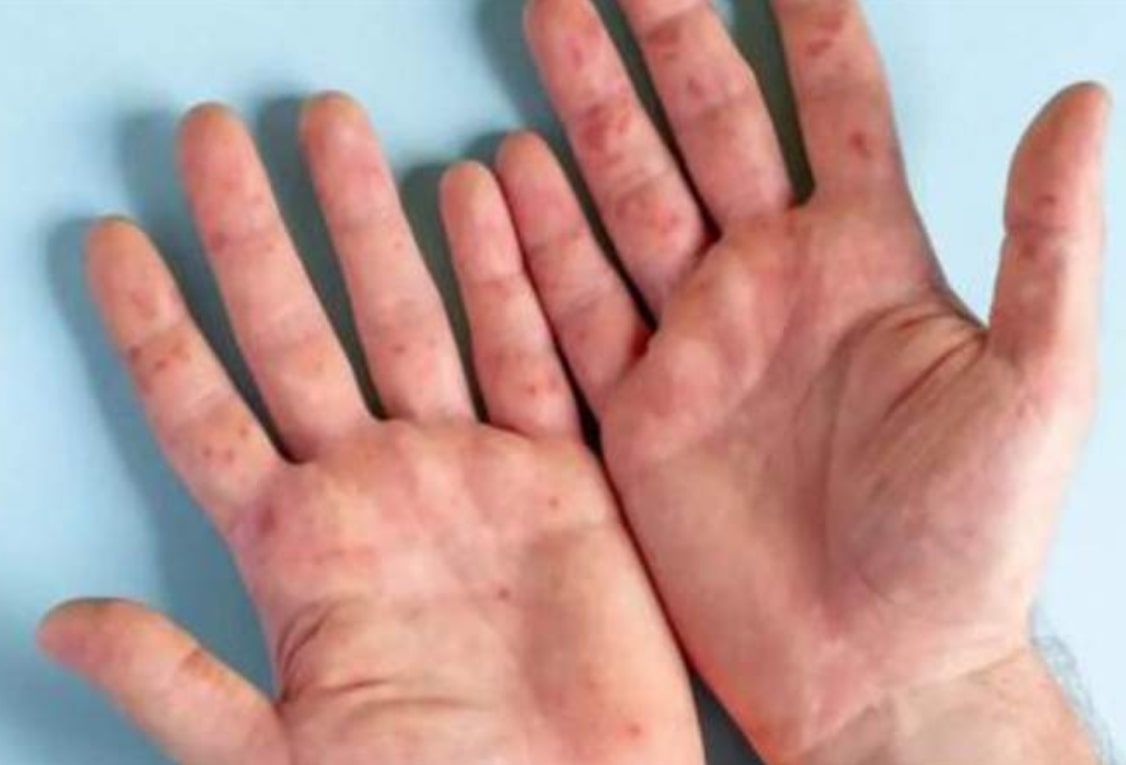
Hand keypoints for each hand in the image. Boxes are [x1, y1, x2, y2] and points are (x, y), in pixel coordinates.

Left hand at [38, 97, 702, 764]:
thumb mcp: (285, 763)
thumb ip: (180, 688)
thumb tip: (58, 624)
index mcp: (295, 547)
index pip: (201, 410)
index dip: (151, 325)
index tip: (106, 240)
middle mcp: (374, 487)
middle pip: (297, 331)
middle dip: (254, 230)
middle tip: (215, 133)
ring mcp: (467, 469)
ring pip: (410, 317)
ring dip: (371, 223)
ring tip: (335, 128)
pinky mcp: (559, 474)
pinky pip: (530, 354)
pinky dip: (509, 275)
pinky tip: (479, 195)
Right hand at [503, 0, 1109, 760]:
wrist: (874, 669)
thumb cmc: (964, 541)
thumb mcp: (1034, 388)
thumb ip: (1044, 242)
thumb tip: (1084, 98)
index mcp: (863, 263)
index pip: (834, 110)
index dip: (810, 28)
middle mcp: (768, 287)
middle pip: (702, 135)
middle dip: (656, 47)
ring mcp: (695, 345)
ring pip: (626, 203)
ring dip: (586, 119)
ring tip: (548, 33)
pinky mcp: (638, 413)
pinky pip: (573, 310)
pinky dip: (536, 244)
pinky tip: (507, 180)